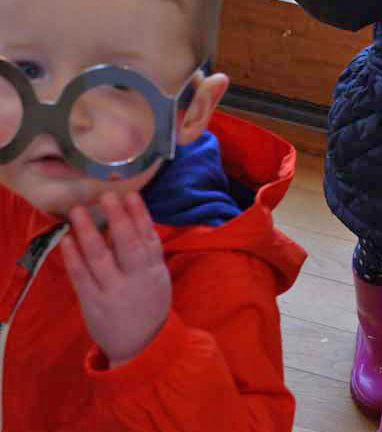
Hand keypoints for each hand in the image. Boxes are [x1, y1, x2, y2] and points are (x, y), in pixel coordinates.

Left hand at [61, 191, 171, 367]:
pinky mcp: (93, 303)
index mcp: (154, 269)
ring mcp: (113, 291)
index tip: (130, 193)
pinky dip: (73, 258)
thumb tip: (132, 218)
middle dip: (117, 218)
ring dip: (88, 232)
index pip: (148, 236)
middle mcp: (136, 278)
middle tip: (105, 195)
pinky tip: (66, 240)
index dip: (139, 214)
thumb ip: (147, 252)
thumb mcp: (157, 276)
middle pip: (126, 244)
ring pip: (100, 258)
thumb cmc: (149, 303)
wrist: (141, 345)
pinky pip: (81, 277)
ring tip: (78, 212)